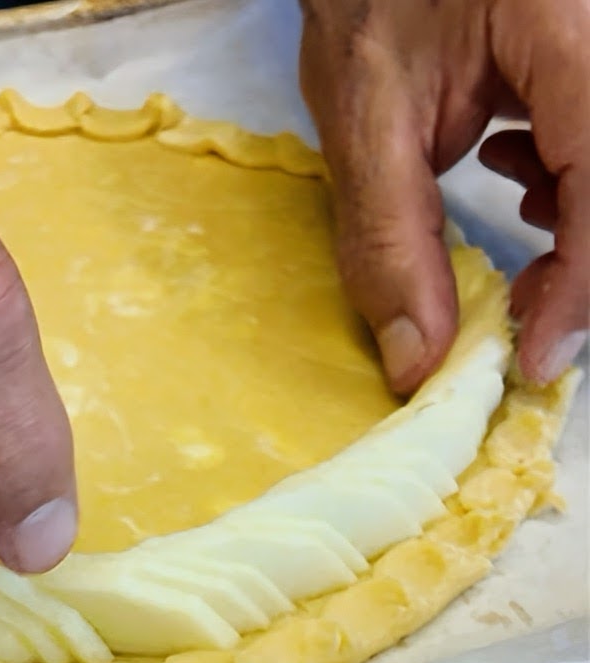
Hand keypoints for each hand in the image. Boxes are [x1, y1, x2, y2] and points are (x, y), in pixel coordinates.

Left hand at [300, 0, 588, 393]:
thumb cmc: (370, 11)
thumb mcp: (365, 123)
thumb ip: (389, 240)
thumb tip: (419, 358)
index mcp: (568, 30)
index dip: (582, 284)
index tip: (536, 355)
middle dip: (585, 265)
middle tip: (526, 306)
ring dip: (583, 228)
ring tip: (519, 220)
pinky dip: (573, 186)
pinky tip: (517, 169)